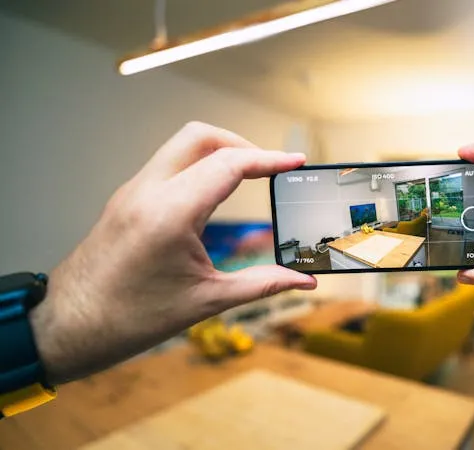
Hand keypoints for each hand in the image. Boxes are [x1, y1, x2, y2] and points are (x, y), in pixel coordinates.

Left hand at [30, 122, 316, 383]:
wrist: (68, 327)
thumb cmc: (129, 318)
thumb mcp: (206, 301)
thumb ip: (262, 284)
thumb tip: (304, 280)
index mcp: (169, 214)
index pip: (228, 164)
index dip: (269, 160)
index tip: (296, 162)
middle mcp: (147, 192)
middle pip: (201, 136)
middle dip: (242, 144)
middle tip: (269, 167)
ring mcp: (132, 192)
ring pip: (181, 146)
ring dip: (218, 153)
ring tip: (248, 178)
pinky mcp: (126, 200)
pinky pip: (167, 166)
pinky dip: (197, 168)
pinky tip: (214, 194)